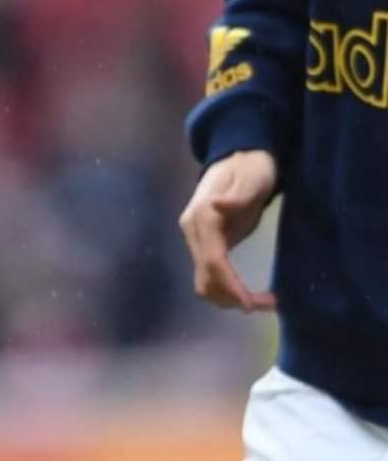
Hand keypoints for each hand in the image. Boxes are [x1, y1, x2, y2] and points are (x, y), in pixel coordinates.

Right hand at [178, 149, 278, 311]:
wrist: (240, 156)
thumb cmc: (250, 167)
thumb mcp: (250, 177)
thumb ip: (237, 194)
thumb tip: (217, 206)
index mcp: (202, 216)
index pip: (212, 261)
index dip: (230, 286)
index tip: (252, 304)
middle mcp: (193, 230)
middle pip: (206, 277)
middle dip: (233, 297)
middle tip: (267, 304)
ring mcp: (196, 238)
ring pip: (204, 282)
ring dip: (229, 298)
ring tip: (261, 301)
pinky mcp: (205, 244)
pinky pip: (210, 276)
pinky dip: (226, 291)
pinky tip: (248, 293)